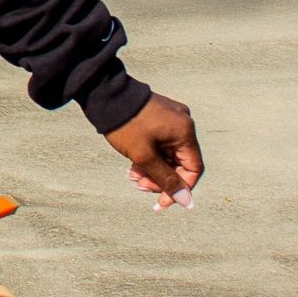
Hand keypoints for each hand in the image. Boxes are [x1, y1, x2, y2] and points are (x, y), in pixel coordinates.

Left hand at [105, 92, 202, 210]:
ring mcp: (171, 119)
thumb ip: (166, 180)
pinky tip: (132, 164)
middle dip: (159, 178)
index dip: (179, 188)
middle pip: (179, 163)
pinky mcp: (159, 117)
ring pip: (168, 155)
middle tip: (139, 184)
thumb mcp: (145, 157)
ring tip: (132, 175)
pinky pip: (161, 144)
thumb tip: (186, 201)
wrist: (104, 95)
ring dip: (152, 169)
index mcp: (185, 131)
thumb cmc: (126, 125)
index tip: (161, 201)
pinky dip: (149, 156)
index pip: (193, 169)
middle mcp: (183, 123)